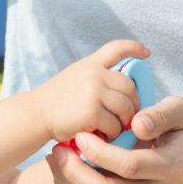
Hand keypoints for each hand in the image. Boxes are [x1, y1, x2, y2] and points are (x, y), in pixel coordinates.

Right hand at [32, 40, 147, 143]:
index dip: (134, 48)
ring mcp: (94, 91)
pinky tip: (102, 135)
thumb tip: (125, 91)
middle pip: (129, 86)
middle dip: (133, 104)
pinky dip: (112, 133)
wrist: (35, 114)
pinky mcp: (92, 111)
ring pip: (125, 107)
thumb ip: (96, 78)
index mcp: (90, 64)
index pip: (116, 48)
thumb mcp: (74, 78)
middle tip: (127, 118)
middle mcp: (94, 73)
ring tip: (113, 129)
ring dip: (123, 121)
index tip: (147, 53)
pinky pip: (115, 124)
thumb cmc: (56, 102)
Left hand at [47, 94, 182, 183]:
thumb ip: (160, 114)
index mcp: (176, 168)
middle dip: (76, 172)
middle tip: (58, 149)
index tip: (81, 135)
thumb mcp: (181, 110)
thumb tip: (136, 123)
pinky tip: (67, 170)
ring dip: (70, 182)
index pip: (131, 166)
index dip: (101, 153)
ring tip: (56, 157)